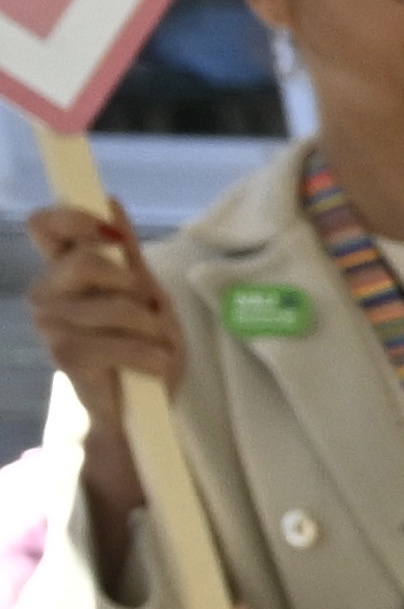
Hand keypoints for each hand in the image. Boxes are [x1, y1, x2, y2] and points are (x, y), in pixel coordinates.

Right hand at [26, 201, 177, 515]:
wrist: (141, 406)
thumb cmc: (141, 344)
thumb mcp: (145, 292)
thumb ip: (126, 251)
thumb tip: (111, 201)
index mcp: (63, 269)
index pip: (45, 225)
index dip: (75, 219)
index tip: (110, 237)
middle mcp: (47, 291)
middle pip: (88, 261)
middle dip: (135, 287)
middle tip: (149, 311)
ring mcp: (51, 324)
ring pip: (117, 305)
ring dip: (153, 328)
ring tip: (154, 344)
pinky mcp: (66, 356)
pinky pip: (121, 343)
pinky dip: (152, 355)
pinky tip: (153, 366)